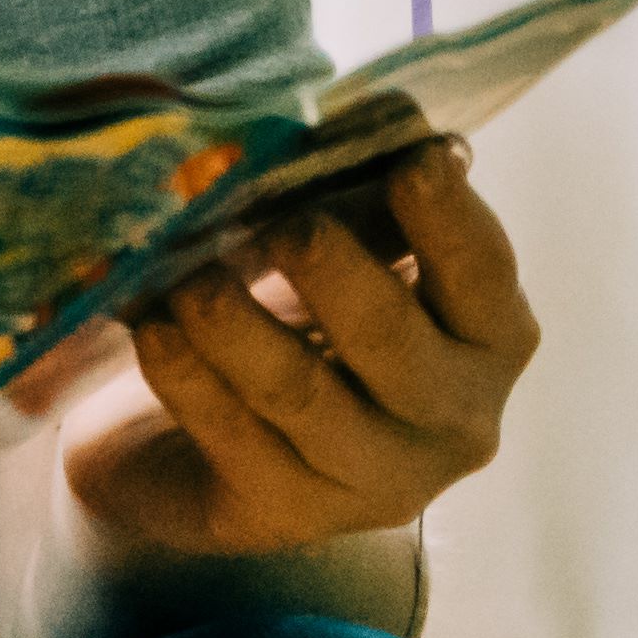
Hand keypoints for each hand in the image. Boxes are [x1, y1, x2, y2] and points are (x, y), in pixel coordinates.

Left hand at [62, 143, 538, 556]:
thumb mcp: (343, 264)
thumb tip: (361, 120)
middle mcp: (454, 420)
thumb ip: (360, 206)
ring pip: (299, 393)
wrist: (205, 454)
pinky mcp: (286, 516)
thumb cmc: (299, 327)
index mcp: (489, 338)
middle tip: (281, 222)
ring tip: (182, 271)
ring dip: (233, 323)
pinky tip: (148, 325)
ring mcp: (373, 481)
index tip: (411, 159)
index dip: (449, 218)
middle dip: (333, 272)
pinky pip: (230, 435)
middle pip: (392, 340)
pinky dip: (185, 373)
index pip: (484, 275)